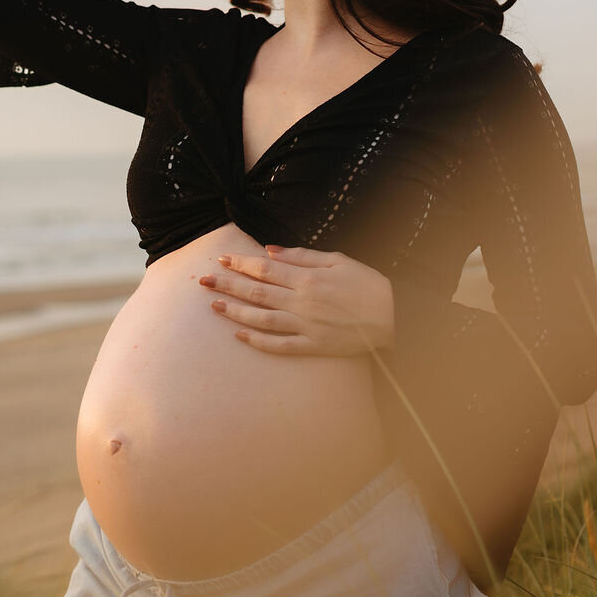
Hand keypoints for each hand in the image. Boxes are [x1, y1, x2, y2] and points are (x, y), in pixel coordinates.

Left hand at [199, 246, 395, 356]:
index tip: (221, 259)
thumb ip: (302, 256)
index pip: (265, 268)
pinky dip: (258, 341)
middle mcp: (302, 302)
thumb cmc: (367, 284)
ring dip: (236, 311)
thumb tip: (269, 250)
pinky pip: (280, 345)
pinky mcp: (313, 346)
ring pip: (262, 319)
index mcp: (308, 278)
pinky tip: (240, 336)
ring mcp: (306, 326)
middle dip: (228, 284)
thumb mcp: (338, 260)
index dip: (240, 263)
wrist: (394, 317)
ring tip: (215, 305)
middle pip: (257, 291)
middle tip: (203, 281)